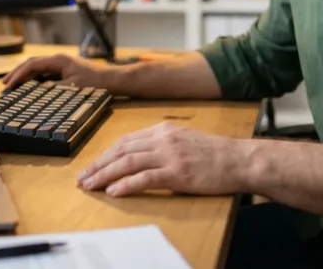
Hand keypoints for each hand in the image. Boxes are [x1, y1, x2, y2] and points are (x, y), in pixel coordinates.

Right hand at [2, 54, 111, 89]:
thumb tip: (34, 91)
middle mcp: (58, 60)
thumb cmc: (95, 83)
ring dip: (25, 76)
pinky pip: (45, 74)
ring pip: (38, 68)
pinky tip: (29, 88)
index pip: (32, 65)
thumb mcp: (71, 88)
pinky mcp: (65, 71)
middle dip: (17, 73)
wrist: (112, 81)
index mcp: (58, 60)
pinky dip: (34, 79)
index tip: (8, 85)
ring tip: (12, 85)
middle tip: (4, 84)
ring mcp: (61, 65)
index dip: (18, 75)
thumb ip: (52, 88)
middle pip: (32, 64)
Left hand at [77, 122, 251, 196]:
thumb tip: (139, 156)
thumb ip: (162, 145)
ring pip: (128, 163)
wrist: (239, 160)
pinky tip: (114, 191)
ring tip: (91, 185)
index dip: (105, 154)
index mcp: (163, 130)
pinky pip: (145, 178)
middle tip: (83, 177)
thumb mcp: (184, 140)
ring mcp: (170, 155)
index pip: (126, 140)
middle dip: (99, 164)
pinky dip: (126, 184)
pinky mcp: (178, 172)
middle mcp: (163, 139)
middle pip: (121, 150)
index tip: (92, 165)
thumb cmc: (215, 154)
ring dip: (105, 174)